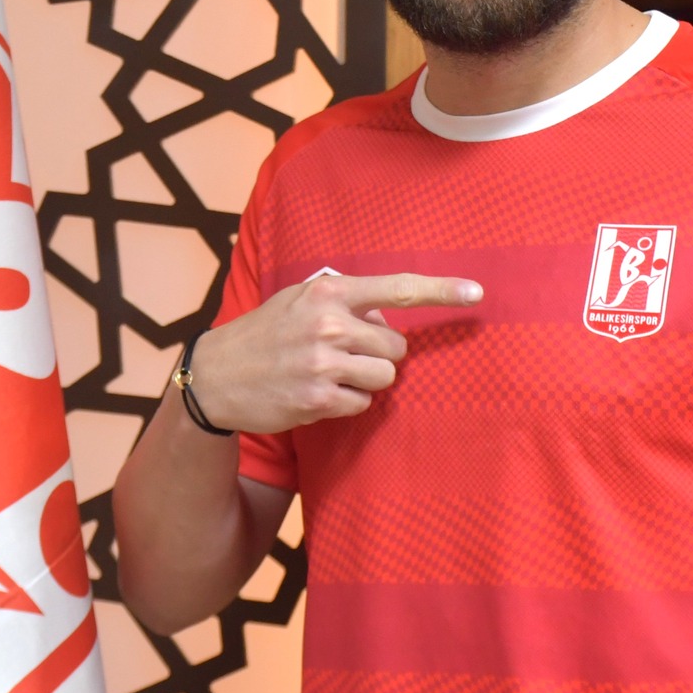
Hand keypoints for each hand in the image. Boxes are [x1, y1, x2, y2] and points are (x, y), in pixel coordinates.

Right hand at [188, 273, 481, 433]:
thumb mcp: (298, 301)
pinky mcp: (318, 399)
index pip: (398, 288)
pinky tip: (316, 395)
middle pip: (397, 347)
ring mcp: (323, 363)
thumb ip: (344, 301)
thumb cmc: (263, 334)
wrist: (215, 376)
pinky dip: (347, 403)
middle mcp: (328, 323)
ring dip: (365, 382)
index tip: (477, 291)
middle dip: (379, 355)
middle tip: (343, 356)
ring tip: (329, 375)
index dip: (442, 290)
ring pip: (384, 378)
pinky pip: (362, 404)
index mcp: (328, 291)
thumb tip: (388, 318)